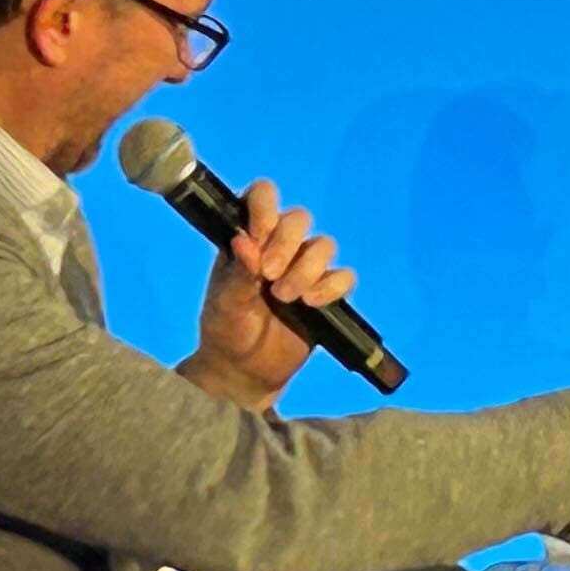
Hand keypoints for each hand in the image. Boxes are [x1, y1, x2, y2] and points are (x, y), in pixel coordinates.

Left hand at [180, 176, 352, 409]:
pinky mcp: (327, 294)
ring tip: (286, 298)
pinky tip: (313, 305)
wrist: (247, 372)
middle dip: (287, 244)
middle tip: (269, 276)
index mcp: (247, 239)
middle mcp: (278, 247)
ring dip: (307, 269)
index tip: (259, 235)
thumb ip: (237, 272)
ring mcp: (304, 269)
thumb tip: (246, 241)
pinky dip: (333, 287)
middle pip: (299, 218)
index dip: (265, 207)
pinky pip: (345, 276)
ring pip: (324, 245)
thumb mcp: (224, 303)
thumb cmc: (226, 332)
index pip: (261, 198)